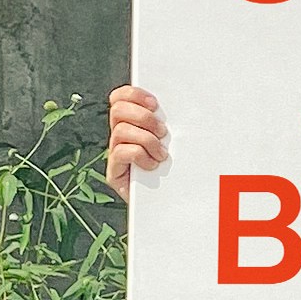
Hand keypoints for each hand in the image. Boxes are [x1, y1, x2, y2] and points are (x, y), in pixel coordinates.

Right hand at [104, 83, 165, 199]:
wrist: (169, 204)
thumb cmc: (175, 170)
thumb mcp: (175, 142)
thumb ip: (170, 124)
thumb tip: (186, 105)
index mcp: (132, 124)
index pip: (120, 98)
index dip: (134, 95)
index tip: (155, 104)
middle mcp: (120, 137)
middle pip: (118, 110)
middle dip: (143, 117)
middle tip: (162, 132)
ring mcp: (115, 154)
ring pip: (120, 131)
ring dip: (146, 140)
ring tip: (160, 154)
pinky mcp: (114, 173)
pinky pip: (121, 152)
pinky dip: (139, 155)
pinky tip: (152, 165)